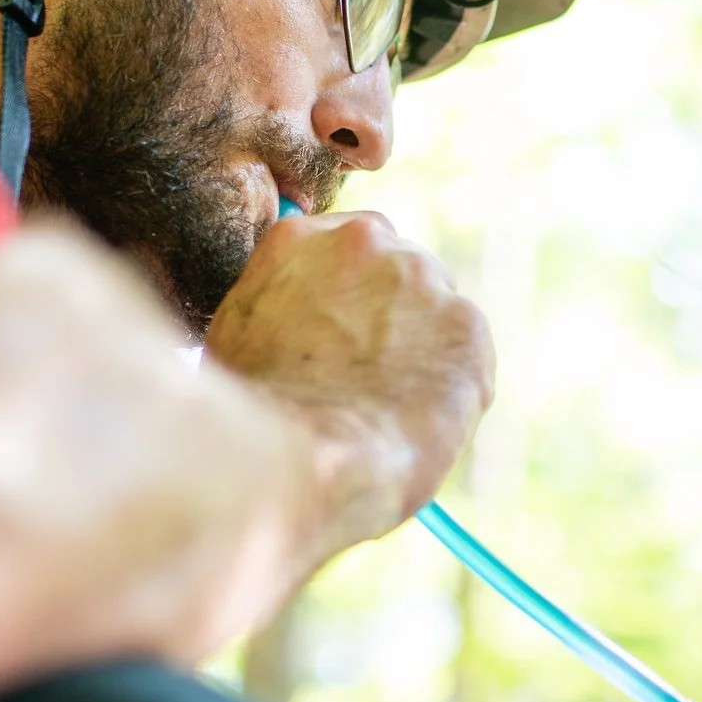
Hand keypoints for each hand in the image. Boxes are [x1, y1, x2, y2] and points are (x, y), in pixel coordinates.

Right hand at [205, 211, 494, 563]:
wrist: (297, 461)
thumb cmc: (250, 418)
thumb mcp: (234, 340)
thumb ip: (277, 310)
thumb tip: (296, 326)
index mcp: (298, 240)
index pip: (344, 248)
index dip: (349, 297)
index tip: (344, 335)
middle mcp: (364, 242)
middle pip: (398, 269)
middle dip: (392, 318)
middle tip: (370, 377)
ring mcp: (422, 280)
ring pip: (436, 315)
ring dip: (421, 354)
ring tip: (385, 412)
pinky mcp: (467, 328)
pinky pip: (466, 360)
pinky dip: (450, 392)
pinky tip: (410, 425)